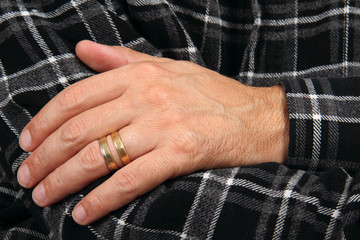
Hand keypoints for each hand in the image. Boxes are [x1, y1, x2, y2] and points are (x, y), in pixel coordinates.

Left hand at [17, 40, 288, 224]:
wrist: (255, 116)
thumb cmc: (210, 93)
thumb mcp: (166, 67)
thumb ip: (121, 59)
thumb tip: (83, 50)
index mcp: (139, 75)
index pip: (76, 98)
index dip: (44, 122)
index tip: (27, 143)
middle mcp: (147, 98)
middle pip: (80, 130)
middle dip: (45, 157)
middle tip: (27, 176)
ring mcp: (163, 126)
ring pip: (99, 157)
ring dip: (64, 180)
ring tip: (44, 196)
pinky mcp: (180, 153)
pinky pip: (131, 180)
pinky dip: (103, 199)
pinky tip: (83, 213)